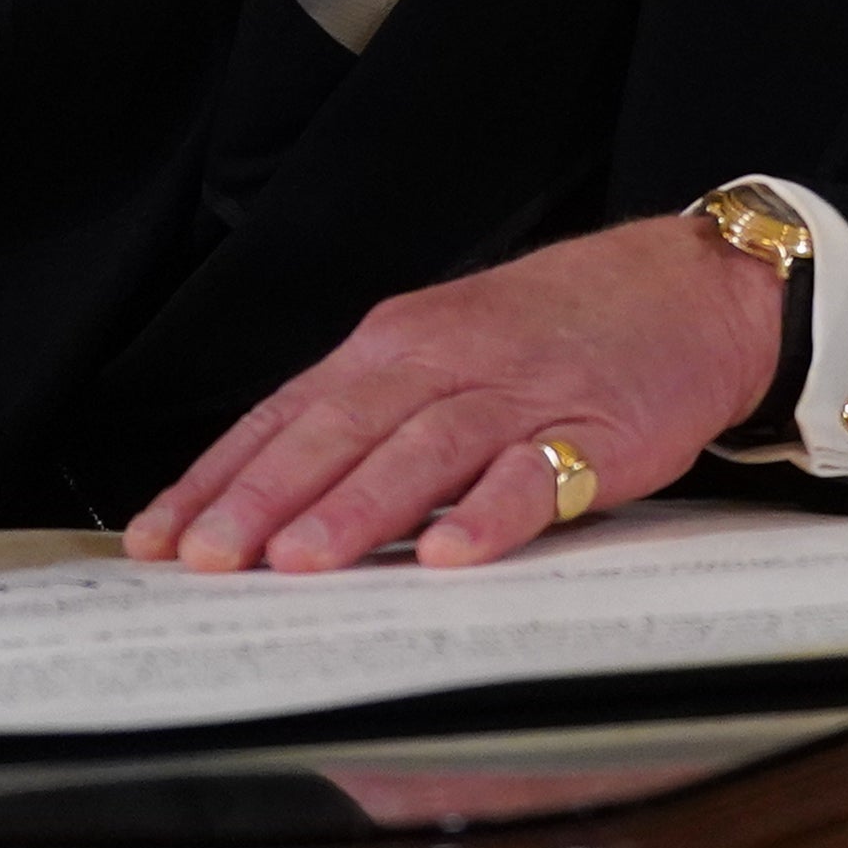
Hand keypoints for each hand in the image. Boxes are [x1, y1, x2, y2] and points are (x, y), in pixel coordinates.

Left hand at [127, 214, 787, 572]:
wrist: (689, 285)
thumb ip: (366, 417)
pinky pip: (537, 474)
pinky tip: (453, 553)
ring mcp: (519, 394)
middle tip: (206, 559)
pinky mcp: (594, 431)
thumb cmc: (555, 330)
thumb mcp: (445, 350)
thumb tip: (265, 500)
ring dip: (357, 506)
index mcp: (395, 345)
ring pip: (422, 450)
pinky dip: (491, 513)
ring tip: (301, 562)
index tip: (157, 538)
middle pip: (338, 431)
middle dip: (263, 497)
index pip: (286, 415)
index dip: (218, 477)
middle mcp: (444, 361)